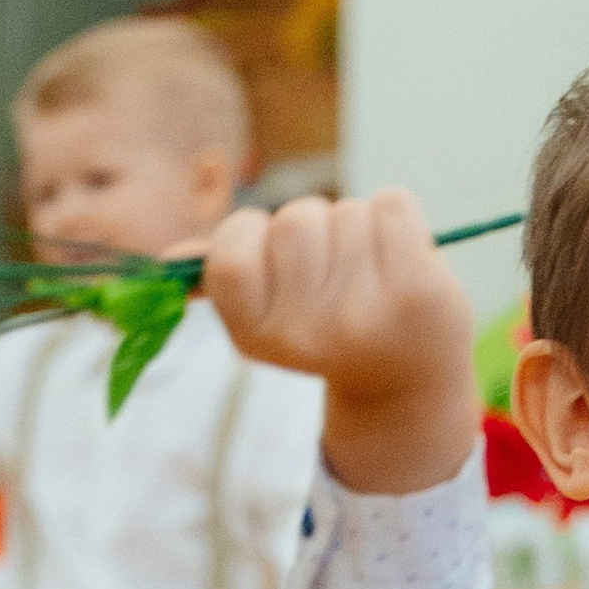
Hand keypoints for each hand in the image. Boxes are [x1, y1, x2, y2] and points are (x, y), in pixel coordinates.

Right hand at [203, 190, 478, 495]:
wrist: (409, 384)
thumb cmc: (329, 333)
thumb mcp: (268, 319)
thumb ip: (224, 281)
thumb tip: (171, 258)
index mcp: (257, 337)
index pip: (229, 252)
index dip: (251, 235)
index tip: (276, 263)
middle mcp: (308, 333)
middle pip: (294, 220)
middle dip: (314, 229)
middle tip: (336, 275)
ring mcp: (365, 314)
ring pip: (345, 210)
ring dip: (358, 227)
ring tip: (372, 274)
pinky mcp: (417, 291)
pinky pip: (392, 204)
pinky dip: (397, 218)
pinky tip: (403, 261)